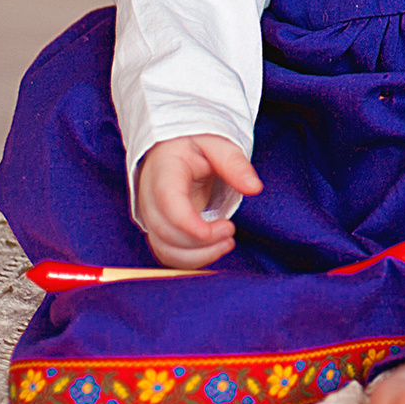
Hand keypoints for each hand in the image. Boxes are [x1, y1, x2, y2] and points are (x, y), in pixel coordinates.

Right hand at [133, 133, 261, 269]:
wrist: (172, 149)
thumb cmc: (195, 145)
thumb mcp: (218, 143)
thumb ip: (235, 164)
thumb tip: (254, 187)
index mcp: (163, 171)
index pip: (168, 203)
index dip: (190, 223)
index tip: (223, 228)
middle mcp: (150, 198)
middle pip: (166, 232)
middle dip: (202, 241)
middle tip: (231, 229)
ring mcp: (152, 217)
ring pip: (165, 249)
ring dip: (198, 255)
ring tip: (227, 242)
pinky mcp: (158, 230)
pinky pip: (168, 254)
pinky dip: (192, 259)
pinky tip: (215, 248)